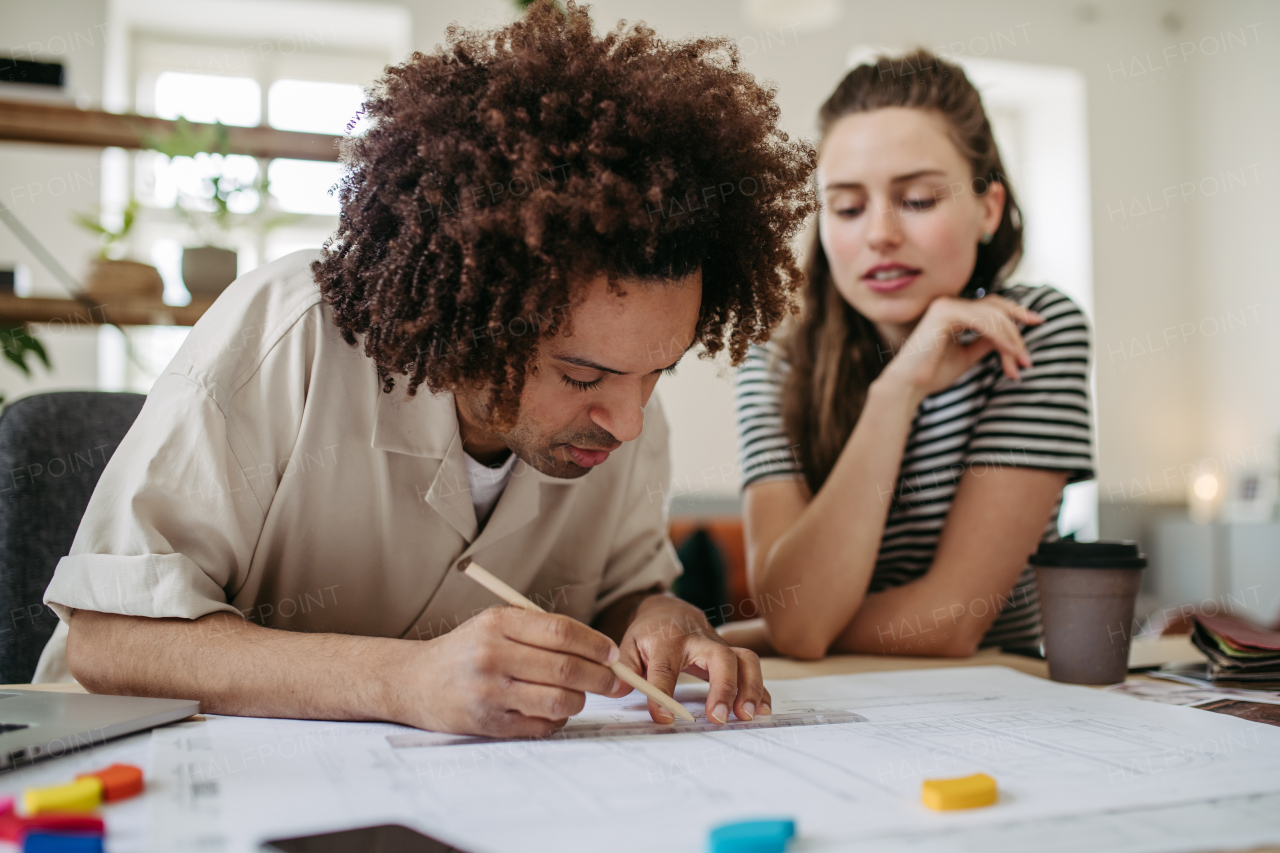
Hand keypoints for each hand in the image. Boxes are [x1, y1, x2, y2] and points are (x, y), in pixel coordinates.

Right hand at [394, 606, 621, 737]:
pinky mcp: (488, 723)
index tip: (612, 653)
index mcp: (497, 624)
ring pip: (559, 700)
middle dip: (600, 677)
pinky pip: (541, 725)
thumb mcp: (493, 624)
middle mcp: (492, 655)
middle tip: (614, 681)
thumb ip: (539, 630)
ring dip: (580, 700)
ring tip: (579, 695)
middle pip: (566, 668)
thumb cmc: (465, 650)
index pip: (561, 632)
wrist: (413, 681)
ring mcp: (490, 692)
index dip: (595, 644)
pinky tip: (552, 711)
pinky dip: (557, 720)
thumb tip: (598, 648)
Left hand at [618, 595, 769, 723]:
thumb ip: (624, 669)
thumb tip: (620, 691)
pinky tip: (762, 710)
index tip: (663, 718)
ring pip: (745, 659)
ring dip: (750, 688)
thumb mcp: (627, 647)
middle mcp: (699, 640)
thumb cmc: (648, 634)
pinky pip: (753, 669)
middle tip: (718, 718)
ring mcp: (719, 645)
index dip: (663, 693)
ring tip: (746, 716)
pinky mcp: (732, 654)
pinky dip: (761, 689)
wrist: (668, 612)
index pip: (665, 667)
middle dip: (723, 688)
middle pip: (719, 658)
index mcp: (667, 640)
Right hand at [878, 295, 1042, 399]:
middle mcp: (949, 304)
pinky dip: (1001, 337)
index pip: (991, 306)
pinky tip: (1011, 352)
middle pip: (997, 308)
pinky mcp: (945, 313)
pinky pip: (983, 321)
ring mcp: (946, 305)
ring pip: (993, 316)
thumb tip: (1011, 337)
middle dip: (1018, 330)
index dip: (1016, 312)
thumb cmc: (932, 374)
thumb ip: (986, 343)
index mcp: (952, 311)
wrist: (908, 386)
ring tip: (1020, 363)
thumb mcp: (968, 356)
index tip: (1038, 322)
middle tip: (1028, 358)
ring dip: (1011, 340)